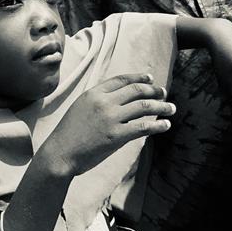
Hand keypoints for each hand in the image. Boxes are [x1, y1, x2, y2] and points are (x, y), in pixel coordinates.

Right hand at [40, 74, 174, 177]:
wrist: (60, 153)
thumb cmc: (68, 134)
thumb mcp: (80, 109)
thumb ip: (98, 102)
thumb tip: (119, 101)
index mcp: (93, 93)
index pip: (121, 80)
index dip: (138, 78)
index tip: (150, 79)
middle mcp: (103, 102)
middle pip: (136, 90)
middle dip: (153, 90)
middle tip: (164, 92)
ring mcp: (110, 118)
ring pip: (143, 106)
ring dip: (161, 106)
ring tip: (171, 108)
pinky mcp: (116, 135)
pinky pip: (143, 126)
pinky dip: (157, 125)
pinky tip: (165, 124)